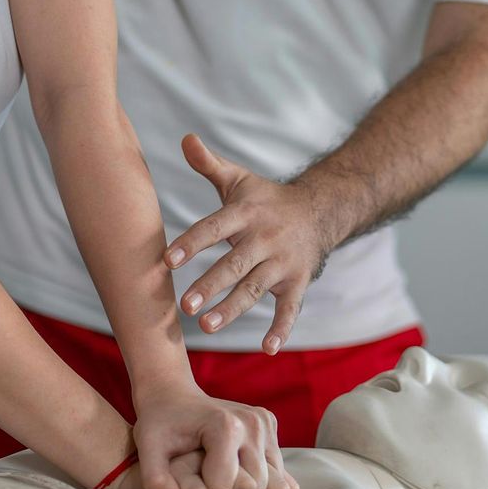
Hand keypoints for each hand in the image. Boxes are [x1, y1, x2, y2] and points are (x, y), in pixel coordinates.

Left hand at [131, 383, 297, 488]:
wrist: (174, 394)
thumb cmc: (159, 423)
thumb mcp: (148, 449)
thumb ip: (156, 481)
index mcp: (225, 427)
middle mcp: (252, 423)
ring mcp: (264, 422)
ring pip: (273, 484)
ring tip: (221, 485)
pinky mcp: (270, 424)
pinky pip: (278, 471)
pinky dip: (261, 481)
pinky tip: (237, 473)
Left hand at [164, 134, 335, 354]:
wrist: (319, 210)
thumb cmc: (265, 199)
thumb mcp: (239, 180)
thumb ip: (209, 164)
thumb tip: (184, 138)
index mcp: (246, 214)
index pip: (215, 227)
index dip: (192, 243)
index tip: (168, 260)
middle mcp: (265, 239)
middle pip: (234, 264)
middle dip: (210, 285)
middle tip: (184, 305)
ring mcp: (283, 263)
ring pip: (255, 290)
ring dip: (232, 309)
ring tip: (206, 327)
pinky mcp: (298, 282)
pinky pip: (290, 309)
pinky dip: (281, 330)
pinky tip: (267, 350)